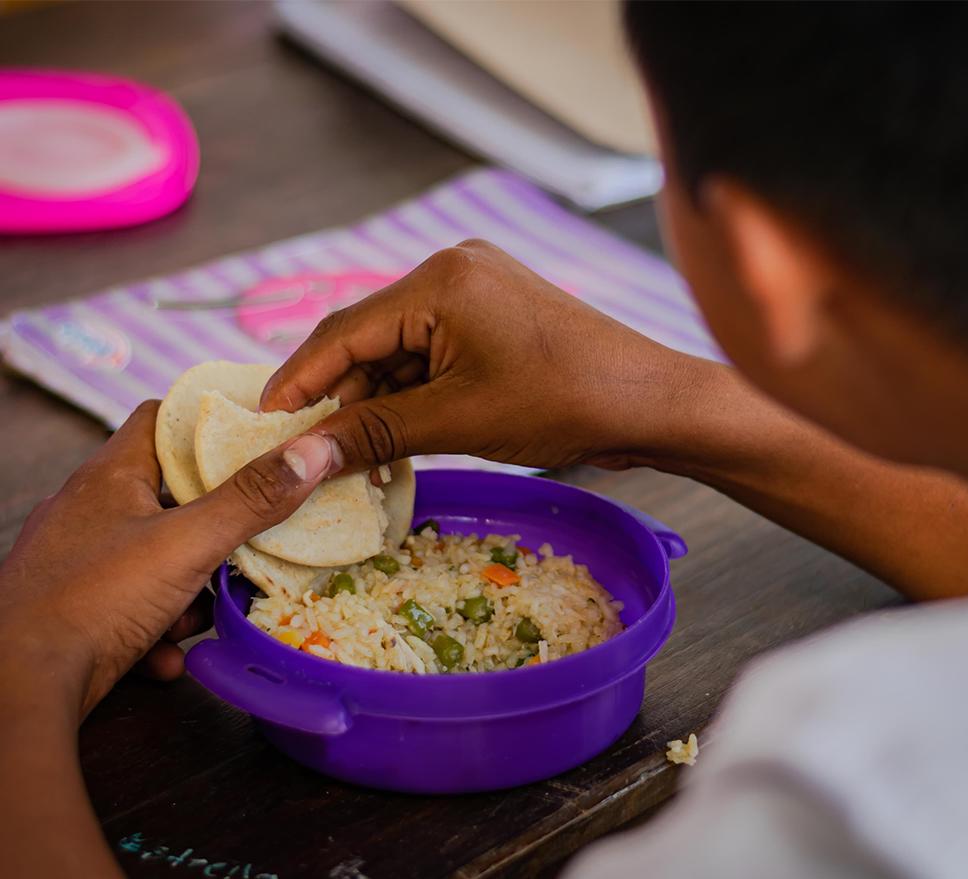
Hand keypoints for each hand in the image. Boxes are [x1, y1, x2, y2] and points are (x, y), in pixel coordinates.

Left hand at [0, 401, 332, 718]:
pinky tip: (167, 655)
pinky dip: (156, 630)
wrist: (18, 688)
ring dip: (188, 592)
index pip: (161, 420)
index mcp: (109, 478)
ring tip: (201, 616)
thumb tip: (314, 451)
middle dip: (215, 528)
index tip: (259, 445)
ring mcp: (76, 563)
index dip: (211, 426)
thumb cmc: (95, 600)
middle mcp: (88, 512)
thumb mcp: (189, 544)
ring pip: (154, 560)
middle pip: (169, 497)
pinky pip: (129, 609)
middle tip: (251, 542)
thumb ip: (253, 500)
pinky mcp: (71, 614)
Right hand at [260, 240, 712, 472]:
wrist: (650, 402)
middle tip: (316, 459)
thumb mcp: (456, 420)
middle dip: (344, 401)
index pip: (340, 332)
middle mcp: (453, 271)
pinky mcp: (496, 316)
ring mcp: (478, 291)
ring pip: (400, 352)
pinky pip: (434, 354)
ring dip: (380, 404)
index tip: (261, 427)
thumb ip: (371, 433)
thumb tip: (298, 459)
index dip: (296, 383)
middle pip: (368, 341)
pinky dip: (415, 396)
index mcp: (439, 280)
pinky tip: (400, 439)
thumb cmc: (562, 402)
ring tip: (361, 462)